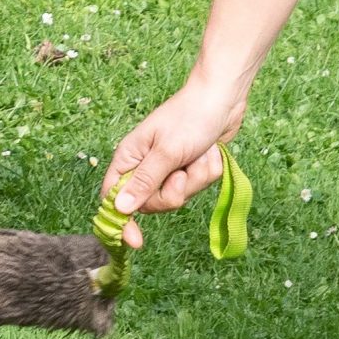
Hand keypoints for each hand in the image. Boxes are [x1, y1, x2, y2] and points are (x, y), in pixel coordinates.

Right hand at [100, 76, 247, 245]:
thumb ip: (144, 181)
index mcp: (130, 157)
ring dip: (196, 179)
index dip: (122, 219)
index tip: (136, 241)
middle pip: (152, 203)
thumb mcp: (166, 151)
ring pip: (179, 196)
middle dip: (174, 192)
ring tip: (200, 154)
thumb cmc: (191, 116)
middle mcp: (146, 165)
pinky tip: (211, 152)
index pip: (114, 196)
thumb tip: (120, 208)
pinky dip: (207, 172)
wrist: (224, 98)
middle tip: (183, 173)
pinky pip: (197, 186)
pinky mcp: (190, 168)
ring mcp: (169, 168)